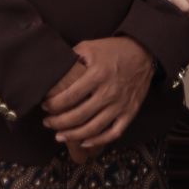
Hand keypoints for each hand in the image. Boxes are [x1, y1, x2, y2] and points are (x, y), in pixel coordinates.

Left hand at [41, 36, 154, 153]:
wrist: (143, 52)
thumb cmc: (114, 49)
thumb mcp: (90, 46)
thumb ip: (72, 57)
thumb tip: (54, 69)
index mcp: (97, 74)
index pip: (69, 96)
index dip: (53, 104)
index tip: (45, 106)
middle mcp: (108, 92)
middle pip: (78, 116)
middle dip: (58, 122)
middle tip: (47, 122)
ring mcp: (120, 104)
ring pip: (93, 128)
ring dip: (73, 135)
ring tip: (59, 135)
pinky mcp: (130, 112)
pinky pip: (113, 133)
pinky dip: (98, 141)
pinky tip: (84, 142)